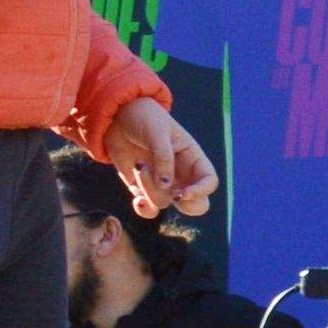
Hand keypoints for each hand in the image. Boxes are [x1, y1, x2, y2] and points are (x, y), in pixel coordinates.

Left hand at [101, 95, 219, 225]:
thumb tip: (166, 185)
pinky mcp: (143, 189)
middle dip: (187, 204)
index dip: (201, 191)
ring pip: (165, 203)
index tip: (182, 193)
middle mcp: (181, 175)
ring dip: (150, 189)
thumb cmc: (144, 118)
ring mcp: (162, 184)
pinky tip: (137, 199)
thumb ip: (163, 157)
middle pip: (196, 204)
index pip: (209, 181)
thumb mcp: (157, 132)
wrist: (118, 118)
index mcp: (192, 157)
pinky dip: (143, 209)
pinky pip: (149, 209)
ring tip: (139, 165)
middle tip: (172, 193)